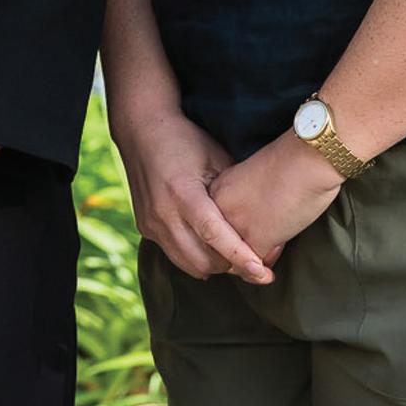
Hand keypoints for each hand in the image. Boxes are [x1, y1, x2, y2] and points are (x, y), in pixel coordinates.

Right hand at [109, 104, 274, 282]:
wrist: (141, 131)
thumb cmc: (186, 140)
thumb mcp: (216, 158)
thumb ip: (233, 194)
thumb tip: (259, 224)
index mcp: (183, 193)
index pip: (216, 235)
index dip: (241, 257)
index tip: (264, 274)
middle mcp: (163, 213)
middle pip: (204, 260)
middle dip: (232, 265)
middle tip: (254, 261)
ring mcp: (151, 223)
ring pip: (189, 264)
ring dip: (213, 265)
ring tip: (232, 255)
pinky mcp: (144, 227)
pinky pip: (175, 254)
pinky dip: (194, 256)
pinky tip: (208, 244)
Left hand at [208, 133, 344, 268]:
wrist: (306, 158)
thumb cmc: (289, 164)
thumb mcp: (251, 181)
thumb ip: (241, 204)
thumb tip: (249, 230)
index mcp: (214, 192)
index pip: (213, 229)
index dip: (235, 231)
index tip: (255, 221)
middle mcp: (215, 212)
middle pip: (220, 248)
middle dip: (242, 248)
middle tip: (267, 232)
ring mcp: (231, 228)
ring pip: (236, 261)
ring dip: (256, 255)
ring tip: (275, 234)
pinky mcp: (252, 242)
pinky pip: (256, 266)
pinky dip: (271, 257)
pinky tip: (281, 239)